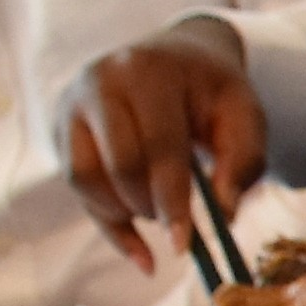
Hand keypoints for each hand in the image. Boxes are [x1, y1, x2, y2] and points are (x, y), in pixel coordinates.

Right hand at [63, 20, 266, 269]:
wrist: (174, 56)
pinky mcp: (60, 128)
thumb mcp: (244, 113)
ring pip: (83, 178)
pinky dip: (109, 221)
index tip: (184, 245)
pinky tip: (140, 249)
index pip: (157, 145)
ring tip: (157, 212)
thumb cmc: (211, 90)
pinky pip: (77, 186)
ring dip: (122, 212)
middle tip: (177, 226)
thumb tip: (224, 213)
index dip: (171, 199)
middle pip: (116, 164)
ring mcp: (72, 104)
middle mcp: (100, 82)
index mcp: (148, 70)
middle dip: (148, 206)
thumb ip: (244, 160)